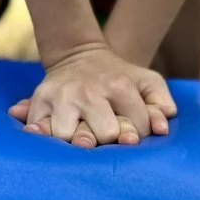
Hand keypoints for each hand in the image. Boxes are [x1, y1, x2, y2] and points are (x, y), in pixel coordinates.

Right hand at [8, 45, 176, 147]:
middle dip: (109, 142)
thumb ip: (161, 103)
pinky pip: (38, 128)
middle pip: (104, 135)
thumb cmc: (119, 77)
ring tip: (82, 141)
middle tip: (106, 138)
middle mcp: (88, 91)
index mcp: (119, 86)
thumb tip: (161, 129)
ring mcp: (61, 97)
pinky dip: (41, 135)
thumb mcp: (147, 81)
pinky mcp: (39, 101)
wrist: (79, 56)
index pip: (136, 127)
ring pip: (68, 137)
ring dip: (76, 143)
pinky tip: (48, 137)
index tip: (131, 133)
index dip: (137, 136)